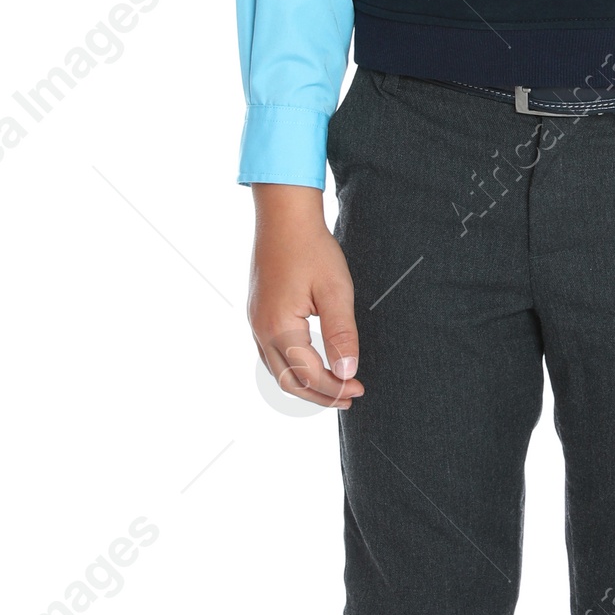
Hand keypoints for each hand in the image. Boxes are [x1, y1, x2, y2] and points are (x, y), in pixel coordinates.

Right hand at [249, 183, 363, 406]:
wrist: (283, 216)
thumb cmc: (312, 248)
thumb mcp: (335, 291)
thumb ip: (341, 335)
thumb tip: (346, 373)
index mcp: (279, 327)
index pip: (309, 374)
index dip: (335, 388)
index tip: (360, 389)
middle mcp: (260, 330)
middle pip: (288, 381)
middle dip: (320, 395)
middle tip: (350, 397)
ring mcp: (255, 322)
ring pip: (277, 370)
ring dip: (305, 384)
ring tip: (334, 387)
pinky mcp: (257, 313)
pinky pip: (271, 354)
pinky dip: (292, 368)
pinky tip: (312, 364)